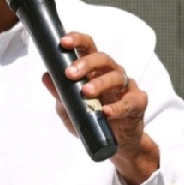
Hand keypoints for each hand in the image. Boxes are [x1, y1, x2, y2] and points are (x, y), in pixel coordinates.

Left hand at [42, 31, 158, 184]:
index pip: (87, 48)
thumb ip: (60, 93)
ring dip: (100, 83)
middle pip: (102, 58)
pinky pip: (130, 101)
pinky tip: (106, 112)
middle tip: (70, 73)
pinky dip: (118, 106)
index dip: (77, 40)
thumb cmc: (92, 120)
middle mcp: (111, 73)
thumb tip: (46, 76)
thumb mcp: (70, 109)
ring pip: (116, 76)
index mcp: (94, 70)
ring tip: (86, 92)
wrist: (115, 143)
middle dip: (85, 63)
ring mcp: (125, 87)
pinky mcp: (137, 103)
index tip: (63, 42)